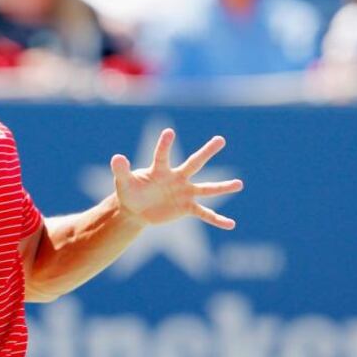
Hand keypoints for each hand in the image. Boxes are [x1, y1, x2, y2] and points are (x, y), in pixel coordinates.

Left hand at [112, 128, 242, 229]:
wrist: (136, 210)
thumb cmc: (130, 191)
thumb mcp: (124, 182)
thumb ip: (121, 170)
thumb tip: (117, 157)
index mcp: (160, 170)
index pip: (162, 155)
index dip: (165, 145)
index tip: (169, 132)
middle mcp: (176, 178)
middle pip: (194, 163)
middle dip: (207, 151)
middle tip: (220, 139)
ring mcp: (184, 193)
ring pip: (206, 188)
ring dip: (222, 187)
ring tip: (239, 184)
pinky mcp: (186, 208)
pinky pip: (204, 213)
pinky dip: (217, 220)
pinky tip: (231, 224)